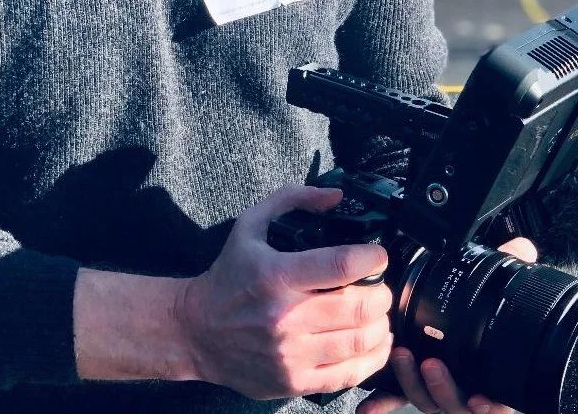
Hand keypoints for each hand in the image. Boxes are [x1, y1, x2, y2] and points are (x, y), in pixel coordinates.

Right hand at [176, 185, 393, 399]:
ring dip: (381, 324)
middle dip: (382, 293)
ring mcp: (291, 354)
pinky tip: (376, 342)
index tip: (378, 254)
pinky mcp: (294, 381)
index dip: (372, 257)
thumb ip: (292, 200)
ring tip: (378, 311)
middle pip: (358, 306)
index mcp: (276, 274)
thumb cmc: (228, 274)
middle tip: (380, 285)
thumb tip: (336, 196)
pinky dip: (372, 358)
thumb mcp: (250, 225)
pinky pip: (349, 375)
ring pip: (359, 341)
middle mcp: (285, 317)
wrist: (196, 331)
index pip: (341, 265)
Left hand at [355, 237, 538, 413]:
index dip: (488, 404)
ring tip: (402, 357)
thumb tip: (524, 249)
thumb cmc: (483, 317)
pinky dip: (383, 403)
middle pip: (453, 403)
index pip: (492, 401)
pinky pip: (396, 399)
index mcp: (490, 378)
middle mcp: (465, 390)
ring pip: (425, 399)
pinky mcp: (411, 384)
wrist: (457, 325)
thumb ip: (511, 271)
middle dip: (441, 387)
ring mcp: (437, 389)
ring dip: (411, 384)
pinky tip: (368, 408)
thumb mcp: (496, 292)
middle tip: (431, 364)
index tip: (479, 397)